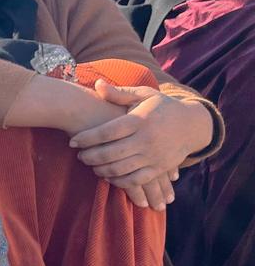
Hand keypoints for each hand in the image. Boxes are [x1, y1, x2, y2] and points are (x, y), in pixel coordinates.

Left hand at [69, 81, 212, 206]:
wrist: (193, 125)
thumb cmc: (162, 107)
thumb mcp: (144, 95)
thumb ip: (120, 93)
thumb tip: (97, 84)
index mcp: (140, 120)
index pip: (107, 132)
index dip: (86, 138)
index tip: (72, 142)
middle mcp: (147, 139)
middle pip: (110, 153)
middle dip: (89, 157)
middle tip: (79, 156)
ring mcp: (154, 156)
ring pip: (120, 169)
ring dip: (100, 169)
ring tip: (91, 165)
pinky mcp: (159, 169)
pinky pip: (135, 180)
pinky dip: (118, 181)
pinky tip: (107, 175)